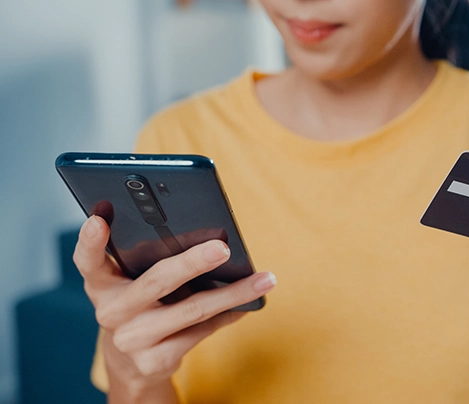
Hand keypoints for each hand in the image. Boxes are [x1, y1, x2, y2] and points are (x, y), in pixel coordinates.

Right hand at [73, 215, 275, 393]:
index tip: (99, 220)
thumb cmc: (140, 306)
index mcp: (101, 285)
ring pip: (192, 310)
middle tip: (222, 247)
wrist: (131, 363)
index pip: (88, 260)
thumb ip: (150, 261)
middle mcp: (111, 312)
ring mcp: (133, 340)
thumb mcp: (132, 284)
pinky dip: (229, 313)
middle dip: (192, 262)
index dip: (90, 241)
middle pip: (157, 281)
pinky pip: (203, 331)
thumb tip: (210, 241)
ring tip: (265, 279)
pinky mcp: (156, 361)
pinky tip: (249, 303)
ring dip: (233, 292)